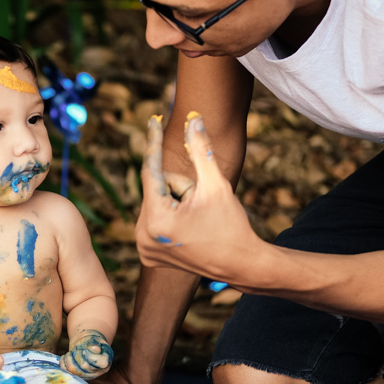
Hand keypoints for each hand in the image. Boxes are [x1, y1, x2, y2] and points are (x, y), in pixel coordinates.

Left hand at [60, 330, 112, 379]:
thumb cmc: (91, 340)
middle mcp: (98, 371)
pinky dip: (63, 363)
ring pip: (74, 371)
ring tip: (69, 353)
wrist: (85, 345)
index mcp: (105, 361)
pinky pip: (67, 372)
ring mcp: (88, 376)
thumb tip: (95, 349)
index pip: (101, 363)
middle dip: (77, 355)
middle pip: (85, 366)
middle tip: (75, 348)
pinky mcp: (79, 377)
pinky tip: (65, 357)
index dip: (91, 356)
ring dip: (69, 360)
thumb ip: (94, 343)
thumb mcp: (94, 338)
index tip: (85, 350)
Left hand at [136, 113, 259, 281]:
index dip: (154, 143)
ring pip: (155, 203)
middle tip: (200, 207)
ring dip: (175, 203)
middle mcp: (143, 236)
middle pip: (156, 189)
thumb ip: (201, 151)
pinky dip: (169, 217)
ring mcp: (143, 248)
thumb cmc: (231, 224)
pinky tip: (188, 231)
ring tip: (197, 221)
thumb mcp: (216, 185)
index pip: (151, 171)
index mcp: (157, 219)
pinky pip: (153, 220)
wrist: (241, 264)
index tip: (153, 120)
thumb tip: (192, 119)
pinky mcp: (147, 255)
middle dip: (178, 188)